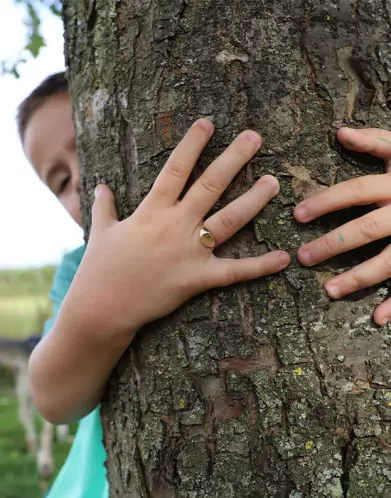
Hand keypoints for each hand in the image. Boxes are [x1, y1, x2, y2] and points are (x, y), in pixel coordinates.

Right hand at [67, 119, 289, 336]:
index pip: (176, 168)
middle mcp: (175, 225)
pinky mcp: (198, 278)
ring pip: (229, 220)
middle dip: (233, 158)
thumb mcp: (100, 232)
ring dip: (253, 200)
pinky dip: (260, 266)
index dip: (193, 144)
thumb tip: (100, 187)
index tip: (208, 123)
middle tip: (254, 137)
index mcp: (152, 210)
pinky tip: (284, 257)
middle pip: (210, 185)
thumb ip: (103, 207)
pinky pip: (234, 271)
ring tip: (273, 182)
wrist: (103, 308)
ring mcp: (189, 252)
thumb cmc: (100, 268)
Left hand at [294, 127, 390, 324]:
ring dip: (359, 278)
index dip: (325, 202)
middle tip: (303, 257)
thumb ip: (377, 141)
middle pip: (366, 229)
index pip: (355, 190)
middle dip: (332, 244)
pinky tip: (379, 319)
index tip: (297, 215)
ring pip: (389, 261)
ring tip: (330, 291)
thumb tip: (340, 132)